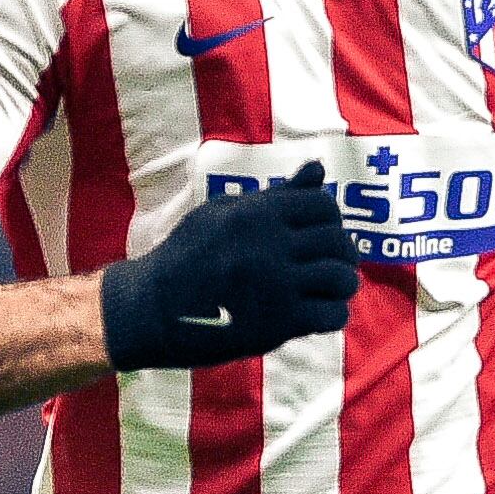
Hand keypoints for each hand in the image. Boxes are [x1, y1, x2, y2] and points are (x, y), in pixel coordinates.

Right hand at [98, 167, 359, 369]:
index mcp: (258, 214)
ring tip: (328, 288)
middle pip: (338, 242)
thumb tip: (318, 168)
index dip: (329, 219)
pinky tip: (317, 313)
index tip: (318, 234)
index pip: (323, 205)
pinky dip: (333, 314)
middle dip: (342, 253)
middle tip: (331, 263)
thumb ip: (276, 194)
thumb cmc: (187, 255)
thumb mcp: (224, 213)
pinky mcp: (277, 325)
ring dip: (341, 284)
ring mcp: (276, 287)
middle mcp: (271, 246)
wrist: (152, 308)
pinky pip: (331, 316)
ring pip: (341, 279)